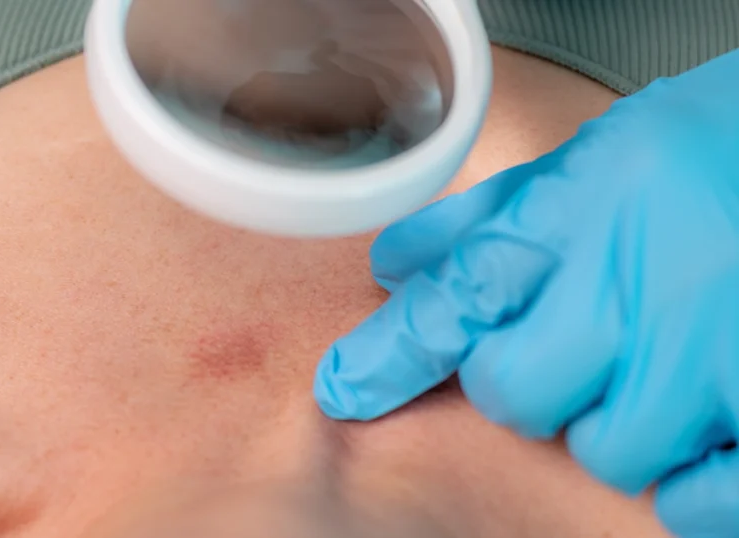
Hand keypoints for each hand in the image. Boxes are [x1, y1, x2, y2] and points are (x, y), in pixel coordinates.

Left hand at [314, 48, 738, 536]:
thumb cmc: (692, 162)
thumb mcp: (583, 167)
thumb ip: (483, 220)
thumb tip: (393, 265)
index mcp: (584, 211)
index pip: (457, 296)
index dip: (388, 353)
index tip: (343, 389)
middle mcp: (641, 282)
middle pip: (517, 395)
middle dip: (520, 388)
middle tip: (564, 353)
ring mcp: (713, 350)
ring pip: (607, 451)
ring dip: (611, 425)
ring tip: (649, 370)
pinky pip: (700, 499)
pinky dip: (688, 482)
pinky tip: (697, 423)